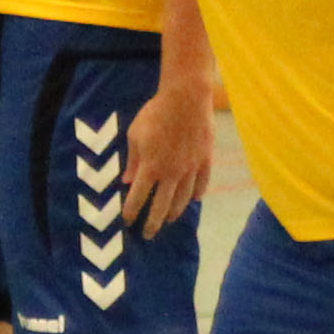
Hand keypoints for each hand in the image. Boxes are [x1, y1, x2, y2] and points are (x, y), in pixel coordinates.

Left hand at [121, 64, 214, 232]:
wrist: (186, 98)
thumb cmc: (155, 113)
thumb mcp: (135, 135)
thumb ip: (133, 161)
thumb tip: (127, 181)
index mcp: (151, 167)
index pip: (138, 197)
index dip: (131, 211)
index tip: (127, 221)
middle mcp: (171, 173)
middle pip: (161, 206)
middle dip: (153, 223)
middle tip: (148, 234)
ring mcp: (191, 168)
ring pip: (183, 199)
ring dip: (174, 212)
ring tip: (169, 220)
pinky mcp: (206, 160)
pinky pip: (202, 183)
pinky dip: (197, 194)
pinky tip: (193, 200)